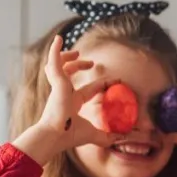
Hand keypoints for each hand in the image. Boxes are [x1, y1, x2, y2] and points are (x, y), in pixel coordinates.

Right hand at [13, 36, 116, 163]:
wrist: (56, 134)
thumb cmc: (70, 135)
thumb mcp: (93, 134)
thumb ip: (107, 137)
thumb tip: (122, 138)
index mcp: (71, 103)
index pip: (86, 90)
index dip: (100, 85)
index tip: (113, 81)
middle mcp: (63, 94)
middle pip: (68, 75)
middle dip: (78, 67)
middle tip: (90, 62)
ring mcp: (58, 86)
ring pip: (58, 66)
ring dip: (66, 56)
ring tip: (76, 52)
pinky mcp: (56, 81)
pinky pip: (53, 60)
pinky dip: (54, 49)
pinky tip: (59, 38)